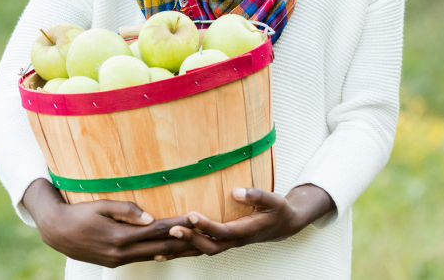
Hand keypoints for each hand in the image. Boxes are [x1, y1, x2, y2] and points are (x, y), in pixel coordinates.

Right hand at [22, 179, 199, 267]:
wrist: (56, 231)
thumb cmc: (78, 213)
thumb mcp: (100, 205)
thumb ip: (125, 210)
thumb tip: (149, 217)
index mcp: (120, 236)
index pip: (157, 230)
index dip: (178, 225)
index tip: (195, 219)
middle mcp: (121, 252)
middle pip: (160, 247)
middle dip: (184, 242)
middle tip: (205, 235)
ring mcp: (118, 260)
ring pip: (154, 256)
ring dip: (175, 251)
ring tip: (196, 245)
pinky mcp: (115, 262)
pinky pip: (143, 258)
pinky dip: (159, 254)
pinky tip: (172, 251)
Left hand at [163, 184, 335, 258]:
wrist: (283, 225)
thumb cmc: (278, 211)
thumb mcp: (274, 200)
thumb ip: (256, 195)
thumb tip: (236, 191)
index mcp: (247, 230)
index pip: (224, 231)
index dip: (207, 225)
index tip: (191, 215)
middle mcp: (236, 241)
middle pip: (210, 247)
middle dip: (190, 240)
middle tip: (172, 229)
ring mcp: (228, 244)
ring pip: (203, 253)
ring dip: (182, 251)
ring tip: (159, 248)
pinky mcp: (222, 243)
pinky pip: (201, 251)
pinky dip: (183, 252)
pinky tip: (164, 253)